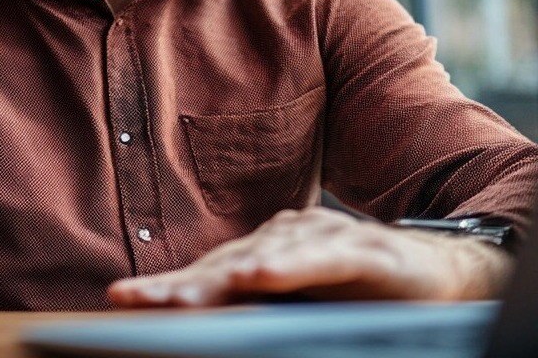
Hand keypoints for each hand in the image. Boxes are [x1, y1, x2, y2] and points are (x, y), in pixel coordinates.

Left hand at [107, 207, 512, 307]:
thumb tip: (204, 329)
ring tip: (180, 299)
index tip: (120, 299)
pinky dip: (288, 268)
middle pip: (221, 267)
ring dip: (220, 279)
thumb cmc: (365, 294)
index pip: (206, 276)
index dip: (165, 288)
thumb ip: (257, 312)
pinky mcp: (365, 249)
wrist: (447, 273)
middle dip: (175, 287)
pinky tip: (260, 277)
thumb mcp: (302, 307)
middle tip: (132, 301)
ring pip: (263, 259)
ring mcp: (322, 239)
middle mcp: (285, 240)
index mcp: (264, 256)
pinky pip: (320, 260)